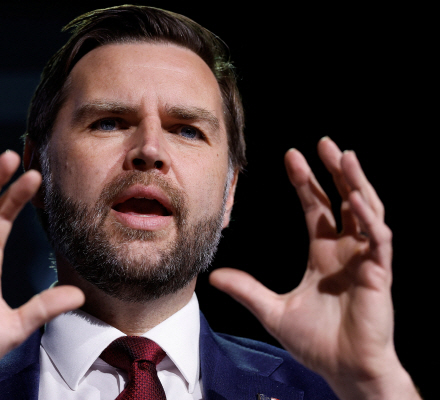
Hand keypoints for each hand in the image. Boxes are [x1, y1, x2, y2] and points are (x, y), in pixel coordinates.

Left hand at [210, 138, 419, 398]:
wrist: (343, 370)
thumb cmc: (316, 342)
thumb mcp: (272, 310)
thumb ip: (246, 290)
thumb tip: (214, 277)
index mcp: (323, 254)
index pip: (316, 208)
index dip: (306, 182)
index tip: (291, 156)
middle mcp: (345, 251)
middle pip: (343, 201)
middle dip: (334, 171)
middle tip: (323, 143)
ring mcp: (364, 260)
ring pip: (366, 211)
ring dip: (356, 182)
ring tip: (343, 155)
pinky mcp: (378, 274)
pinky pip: (378, 239)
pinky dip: (369, 218)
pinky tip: (356, 198)